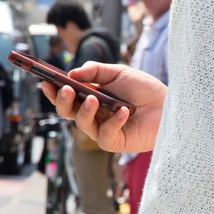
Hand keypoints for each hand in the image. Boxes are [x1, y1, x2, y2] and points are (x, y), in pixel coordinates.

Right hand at [41, 62, 166, 152]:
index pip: (67, 96)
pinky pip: (105, 135)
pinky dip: (113, 122)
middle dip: (63, 101)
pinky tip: (123, 111)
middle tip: (66, 90)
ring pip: (82, 124)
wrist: (168, 105)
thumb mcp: (119, 72)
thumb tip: (72, 74)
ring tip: (94, 99)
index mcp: (90, 97)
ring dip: (85, 111)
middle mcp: (93, 115)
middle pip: (68, 112)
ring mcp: (102, 130)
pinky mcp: (115, 142)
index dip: (54, 90)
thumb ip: (96, 71)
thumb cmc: (144, 89)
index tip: (46, 81)